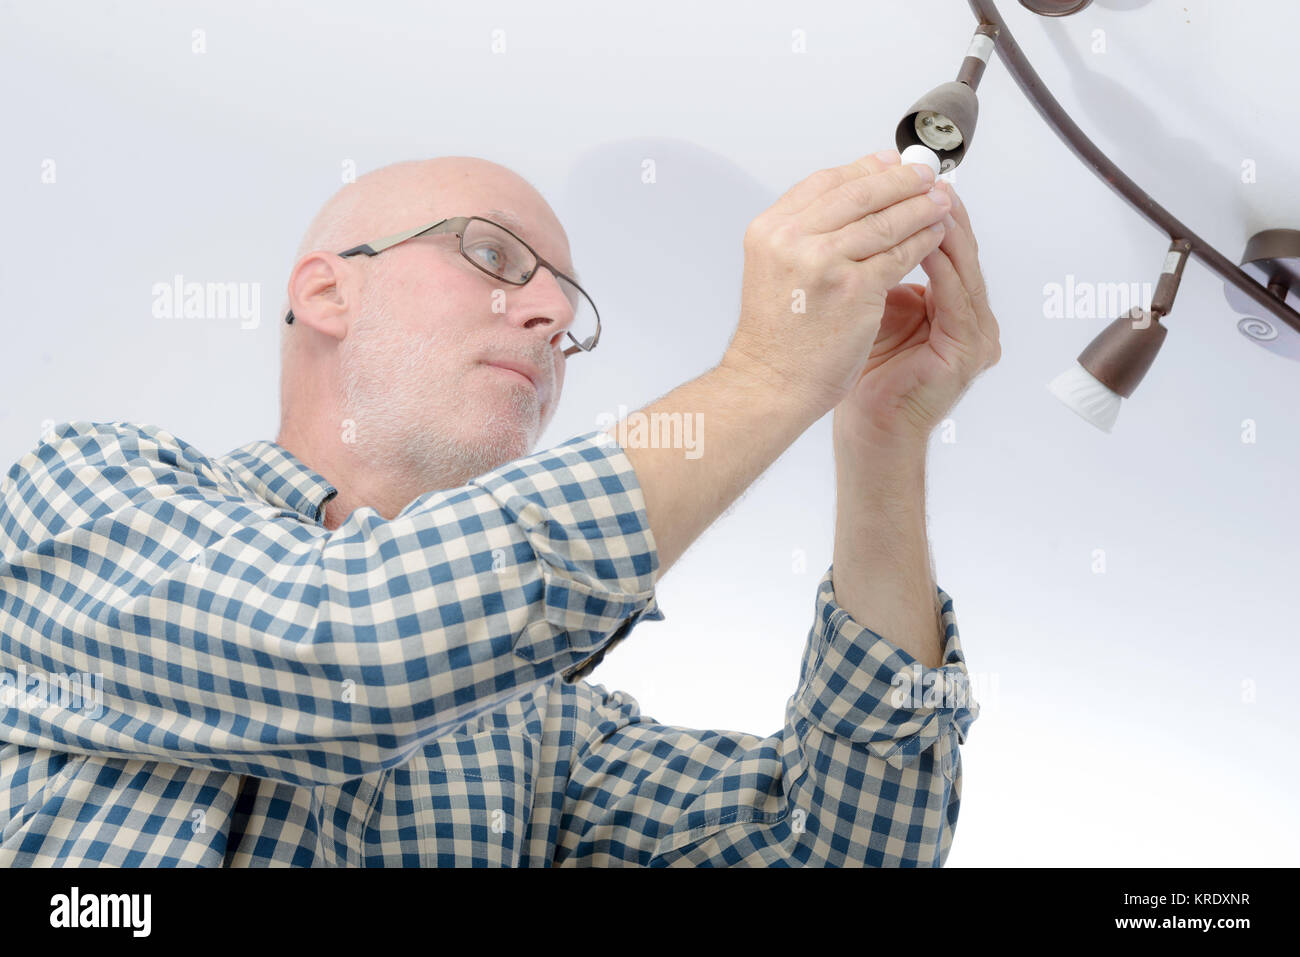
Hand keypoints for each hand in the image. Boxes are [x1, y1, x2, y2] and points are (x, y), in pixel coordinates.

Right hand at [722, 149, 950, 417]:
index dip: (864, 169)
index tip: (890, 162)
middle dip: (899, 180)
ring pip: (884, 221)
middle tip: (925, 174)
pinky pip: (899, 254)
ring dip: (919, 207)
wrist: (771, 382)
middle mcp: (793, 239)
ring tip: (940, 201)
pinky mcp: (855, 288)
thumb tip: (850, 204)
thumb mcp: (773, 268)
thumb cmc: (776, 336)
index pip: (825, 183)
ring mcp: (824, 262)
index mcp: (771, 230)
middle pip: (858, 194)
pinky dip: (922, 240)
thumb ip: (803, 235)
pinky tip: (935, 235)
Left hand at [834, 158, 1001, 450]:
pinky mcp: (970, 351)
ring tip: (923, 200)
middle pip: (959, 247)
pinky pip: (957, 298)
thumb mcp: (868, 304)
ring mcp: (976, 334)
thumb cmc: (861, 371)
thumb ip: (875, 264)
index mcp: (949, 302)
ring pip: (963, 267)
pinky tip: (925, 242)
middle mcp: (969, 314)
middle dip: (937, 209)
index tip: (902, 174)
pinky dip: (942, 267)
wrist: (866, 425)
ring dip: (943, 231)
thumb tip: (854, 213)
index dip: (922, 206)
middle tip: (919, 176)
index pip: (942, 241)